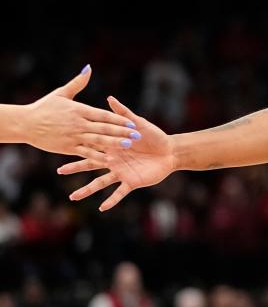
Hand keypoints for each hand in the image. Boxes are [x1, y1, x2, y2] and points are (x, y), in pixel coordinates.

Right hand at [20, 66, 137, 160]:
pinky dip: (97, 156)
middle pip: (104, 128)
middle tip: (138, 136)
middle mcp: (79, 124)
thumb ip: (78, 82)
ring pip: (97, 141)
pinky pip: (85, 153)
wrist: (25, 123)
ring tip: (128, 146)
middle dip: (122, 132)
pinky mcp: (67, 148)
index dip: (119, 120)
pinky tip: (109, 159)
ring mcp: (73, 136)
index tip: (133, 124)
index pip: (104, 115)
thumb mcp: (61, 93)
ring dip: (114, 144)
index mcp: (79, 110)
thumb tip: (89, 67)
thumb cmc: (44, 107)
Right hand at [57, 96, 176, 210]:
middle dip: (75, 168)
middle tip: (59, 171)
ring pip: (100, 183)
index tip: (60, 146)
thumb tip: (110, 98)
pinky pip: (120, 193)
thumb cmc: (154, 136)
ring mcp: (121, 173)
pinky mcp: (132, 182)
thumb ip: (123, 114)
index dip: (76, 148)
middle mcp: (114, 161)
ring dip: (87, 190)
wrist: (170, 150)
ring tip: (73, 197)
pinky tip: (102, 208)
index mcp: (113, 148)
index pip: (91, 147)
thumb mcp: (137, 124)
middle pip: (90, 165)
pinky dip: (112, 200)